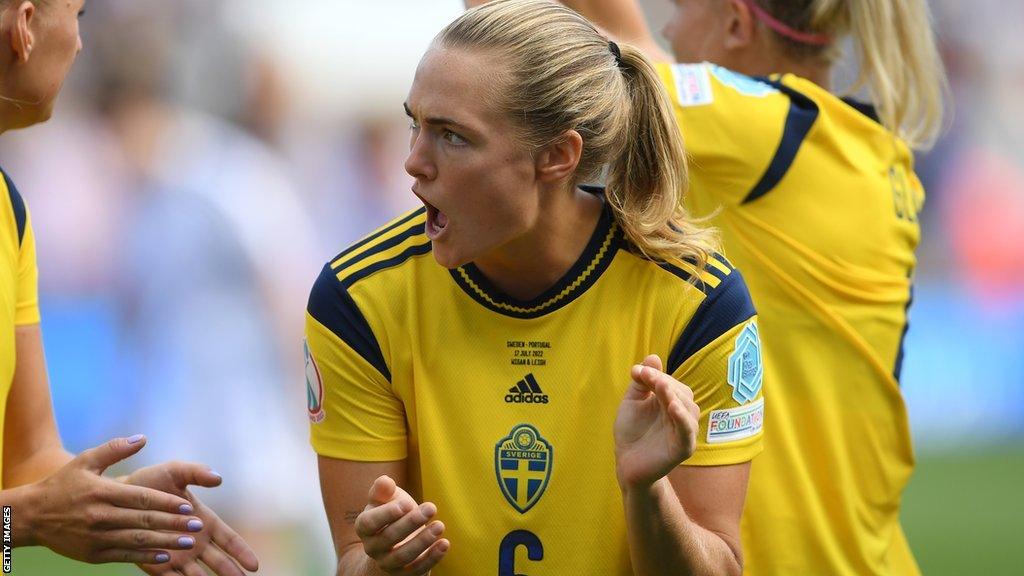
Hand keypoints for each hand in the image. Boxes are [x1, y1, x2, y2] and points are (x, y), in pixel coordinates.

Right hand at [27, 435, 198, 564]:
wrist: (31, 516)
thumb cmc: (63, 484)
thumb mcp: (85, 461)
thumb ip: (115, 449)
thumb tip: (143, 437)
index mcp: (102, 492)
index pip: (142, 499)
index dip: (167, 504)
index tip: (189, 507)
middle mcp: (101, 516)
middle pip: (144, 521)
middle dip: (174, 524)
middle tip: (197, 526)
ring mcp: (96, 537)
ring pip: (137, 540)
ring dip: (165, 542)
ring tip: (188, 543)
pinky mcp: (93, 554)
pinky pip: (124, 555)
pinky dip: (145, 556)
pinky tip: (164, 556)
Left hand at [125, 462, 258, 575]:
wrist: (119, 495)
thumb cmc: (151, 481)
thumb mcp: (176, 471)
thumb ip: (196, 472)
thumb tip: (219, 478)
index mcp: (204, 521)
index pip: (229, 540)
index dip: (242, 552)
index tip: (254, 565)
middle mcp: (194, 542)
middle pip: (218, 562)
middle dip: (231, 573)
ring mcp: (177, 555)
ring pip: (198, 575)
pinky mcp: (157, 564)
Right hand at [354, 475, 448, 574]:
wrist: (393, 544)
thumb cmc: (390, 514)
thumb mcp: (385, 499)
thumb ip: (383, 489)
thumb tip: (385, 481)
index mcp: (364, 527)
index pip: (369, 523)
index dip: (387, 514)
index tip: (408, 504)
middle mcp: (372, 548)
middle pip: (388, 538)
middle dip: (411, 522)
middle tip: (431, 507)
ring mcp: (387, 564)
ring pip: (402, 556)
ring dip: (422, 541)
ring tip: (439, 525)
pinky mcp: (404, 574)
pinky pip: (417, 570)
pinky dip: (432, 558)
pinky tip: (444, 543)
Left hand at [614, 354, 699, 488]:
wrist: (625, 462)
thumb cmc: (631, 431)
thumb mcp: (633, 401)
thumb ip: (642, 381)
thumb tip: (653, 356)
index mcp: (672, 403)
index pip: (672, 384)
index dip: (657, 376)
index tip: (638, 371)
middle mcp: (682, 416)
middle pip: (682, 394)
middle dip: (664, 384)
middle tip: (646, 377)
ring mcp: (685, 432)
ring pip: (688, 410)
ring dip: (674, 396)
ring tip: (661, 387)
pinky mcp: (684, 448)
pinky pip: (687, 432)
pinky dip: (682, 419)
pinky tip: (672, 407)